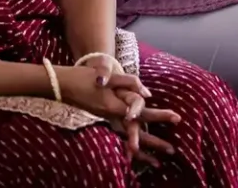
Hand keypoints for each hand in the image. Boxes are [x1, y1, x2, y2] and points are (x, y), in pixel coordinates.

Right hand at [60, 64, 179, 164]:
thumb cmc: (84, 77)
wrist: (61, 84)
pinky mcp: (102, 121)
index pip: (141, 114)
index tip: (176, 117)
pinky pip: (118, 137)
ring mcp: (105, 120)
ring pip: (127, 138)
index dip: (159, 116)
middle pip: (137, 131)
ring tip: (158, 163)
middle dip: (154, 142)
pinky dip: (128, 146)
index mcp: (114, 105)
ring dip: (143, 150)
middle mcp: (110, 116)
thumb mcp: (106, 74)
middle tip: (172, 150)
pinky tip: (136, 156)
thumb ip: (128, 82)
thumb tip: (148, 94)